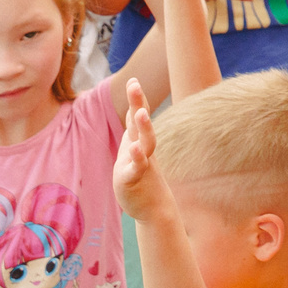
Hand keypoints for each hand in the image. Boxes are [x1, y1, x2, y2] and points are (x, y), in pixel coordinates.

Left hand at [111, 81, 170, 221]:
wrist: (154, 208)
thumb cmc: (142, 178)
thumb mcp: (134, 150)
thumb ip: (134, 130)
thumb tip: (133, 109)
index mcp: (139, 140)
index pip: (137, 115)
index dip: (136, 99)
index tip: (133, 79)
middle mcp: (142, 148)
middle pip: (140, 122)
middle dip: (137, 103)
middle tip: (134, 84)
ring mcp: (141, 163)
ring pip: (144, 142)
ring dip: (144, 128)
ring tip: (140, 113)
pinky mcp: (135, 179)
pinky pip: (137, 166)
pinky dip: (137, 157)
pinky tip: (134, 148)